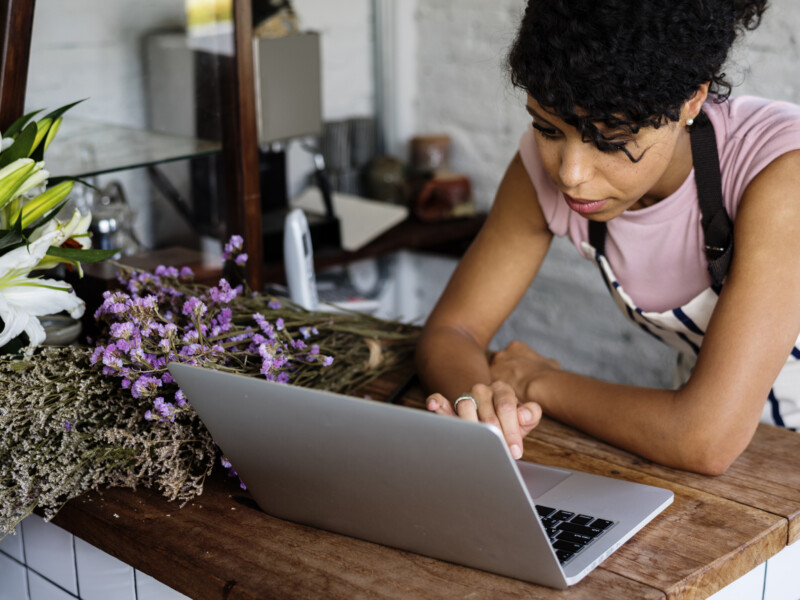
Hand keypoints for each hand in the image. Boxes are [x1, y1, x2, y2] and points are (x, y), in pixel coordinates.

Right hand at [426, 381, 541, 459]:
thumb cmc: (510, 421)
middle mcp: (482, 390)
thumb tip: (523, 415)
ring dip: (471, 426)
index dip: (511, 430)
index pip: (506, 407)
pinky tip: (434, 405)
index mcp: (502, 390)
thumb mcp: (525, 418)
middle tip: (500, 452)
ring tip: (477, 441)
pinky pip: (440, 399)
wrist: (494, 419)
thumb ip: (531, 414)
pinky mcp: (449, 405)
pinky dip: (436, 402)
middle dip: (495, 436)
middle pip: (486, 411)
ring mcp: (465, 396)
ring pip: (464, 406)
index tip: (515, 451)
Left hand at [489, 340, 560, 400]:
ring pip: (493, 376)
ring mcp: (494, 367)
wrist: (540, 386)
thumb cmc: (548, 375)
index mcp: (516, 347)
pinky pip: (491, 388)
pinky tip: (505, 399)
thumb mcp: (551, 363)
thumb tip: (549, 364)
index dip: (515, 365)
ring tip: (509, 394)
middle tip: (512, 385)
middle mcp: (502, 354)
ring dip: (499, 383)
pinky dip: (496, 393)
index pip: (511, 354)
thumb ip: (544, 361)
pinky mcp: (490, 381)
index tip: (519, 374)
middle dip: (504, 373)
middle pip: (499, 364)